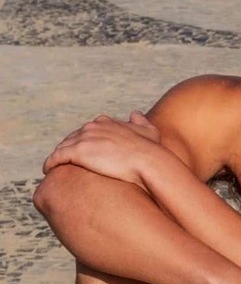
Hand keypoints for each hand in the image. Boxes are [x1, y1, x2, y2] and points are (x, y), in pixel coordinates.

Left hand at [42, 112, 161, 189]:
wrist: (147, 161)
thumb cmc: (150, 150)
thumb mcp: (148, 130)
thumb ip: (140, 121)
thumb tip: (135, 113)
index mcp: (105, 122)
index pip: (86, 131)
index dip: (82, 141)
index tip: (80, 151)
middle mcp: (92, 127)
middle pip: (72, 138)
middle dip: (67, 148)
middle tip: (63, 161)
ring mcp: (84, 138)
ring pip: (62, 147)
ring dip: (57, 156)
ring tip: (52, 167)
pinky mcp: (78, 152)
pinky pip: (57, 157)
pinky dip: (50, 163)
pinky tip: (47, 170)